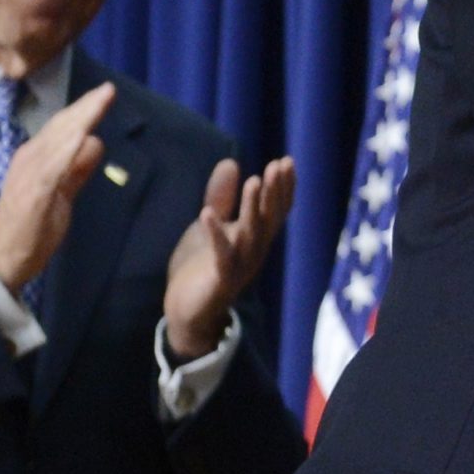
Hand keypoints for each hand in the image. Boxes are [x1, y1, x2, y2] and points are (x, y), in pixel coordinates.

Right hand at [0, 84, 118, 292]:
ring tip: (100, 100)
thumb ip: (78, 170)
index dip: (84, 110)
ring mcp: (30, 172)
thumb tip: (95, 143)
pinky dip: (68, 149)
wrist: (4, 257)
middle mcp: (30, 158)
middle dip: (86, 107)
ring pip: (59, 138)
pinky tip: (84, 135)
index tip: (104, 94)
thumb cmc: (32, 229)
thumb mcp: (62, 194)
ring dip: (81, 118)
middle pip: (62, 126)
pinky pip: (54, 165)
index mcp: (36, 157)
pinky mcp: (34, 190)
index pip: (63, 128)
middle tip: (108, 89)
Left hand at [163, 155, 299, 357]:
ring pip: (251, 234)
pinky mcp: (219, 280)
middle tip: (279, 165)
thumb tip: (232, 162)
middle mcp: (254, 251)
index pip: (275, 210)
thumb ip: (222, 197)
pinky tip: (207, 214)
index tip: (286, 161)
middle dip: (275, 192)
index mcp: (255, 238)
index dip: (283, 187)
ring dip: (253, 208)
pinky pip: (220, 257)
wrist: (187, 312)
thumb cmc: (201, 267)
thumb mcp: (211, 224)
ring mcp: (239, 266)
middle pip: (269, 219)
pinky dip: (216, 236)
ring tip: (254, 181)